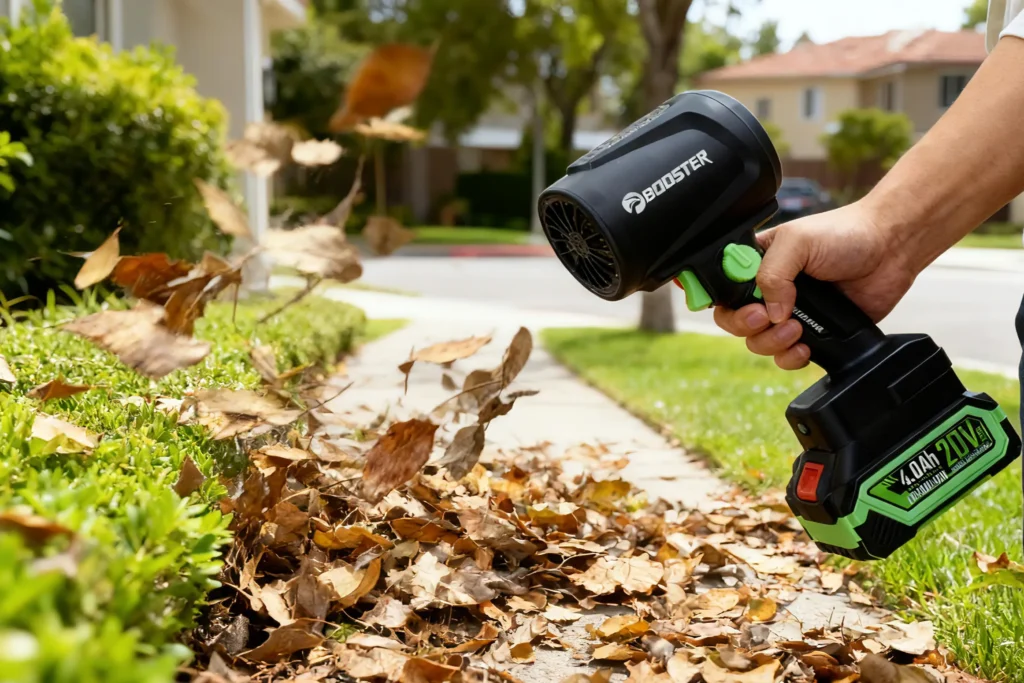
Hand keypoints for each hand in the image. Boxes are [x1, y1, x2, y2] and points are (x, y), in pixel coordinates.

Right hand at [713, 201, 917, 369]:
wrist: (891, 249)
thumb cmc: (845, 234)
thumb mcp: (798, 241)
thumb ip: (773, 273)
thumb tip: (770, 312)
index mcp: (755, 262)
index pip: (720, 287)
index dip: (720, 300)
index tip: (739, 305)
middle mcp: (768, 289)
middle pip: (733, 321)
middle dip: (745, 326)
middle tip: (765, 319)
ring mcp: (789, 312)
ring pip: (758, 342)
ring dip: (772, 342)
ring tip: (797, 329)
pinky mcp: (812, 333)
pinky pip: (787, 356)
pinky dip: (791, 357)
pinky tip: (806, 346)